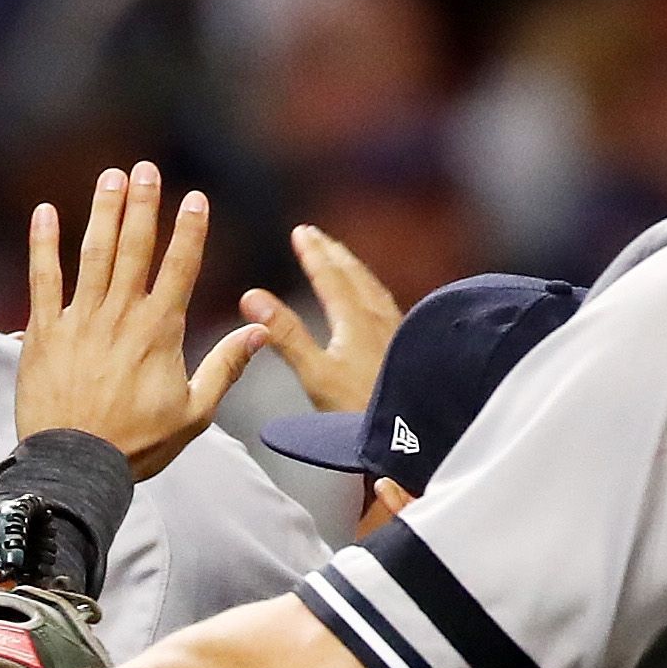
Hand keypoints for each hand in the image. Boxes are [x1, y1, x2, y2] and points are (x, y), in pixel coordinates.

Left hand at [14, 162, 267, 480]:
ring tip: (111, 177)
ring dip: (103, 211)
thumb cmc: (137, 444)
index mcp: (161, 330)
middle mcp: (122, 315)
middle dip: (143, 204)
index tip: (195, 198)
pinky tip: (46, 212)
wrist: (76, 465)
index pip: (181, 267)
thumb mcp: (195, 412)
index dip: (190, 230)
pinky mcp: (44, 331)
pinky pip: (43, 278)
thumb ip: (226, 366)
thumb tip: (259, 331)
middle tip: (146, 169)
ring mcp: (81, 319)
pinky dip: (43, 243)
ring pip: (94, 253)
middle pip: (136, 247)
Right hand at [238, 224, 400, 414]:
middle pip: (355, 276)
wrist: (415, 436)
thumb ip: (285, 335)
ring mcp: (397, 333)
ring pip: (374, 289)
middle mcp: (380, 320)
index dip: (313, 253)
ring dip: (354, 269)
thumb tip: (251, 296)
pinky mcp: (408, 347)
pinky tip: (376, 304)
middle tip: (318, 235)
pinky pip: (387, 305)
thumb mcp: (315, 374)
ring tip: (344, 260)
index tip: (301, 231)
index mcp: (356, 321)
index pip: (330, 276)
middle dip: (334, 253)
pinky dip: (372, 291)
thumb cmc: (363, 410)